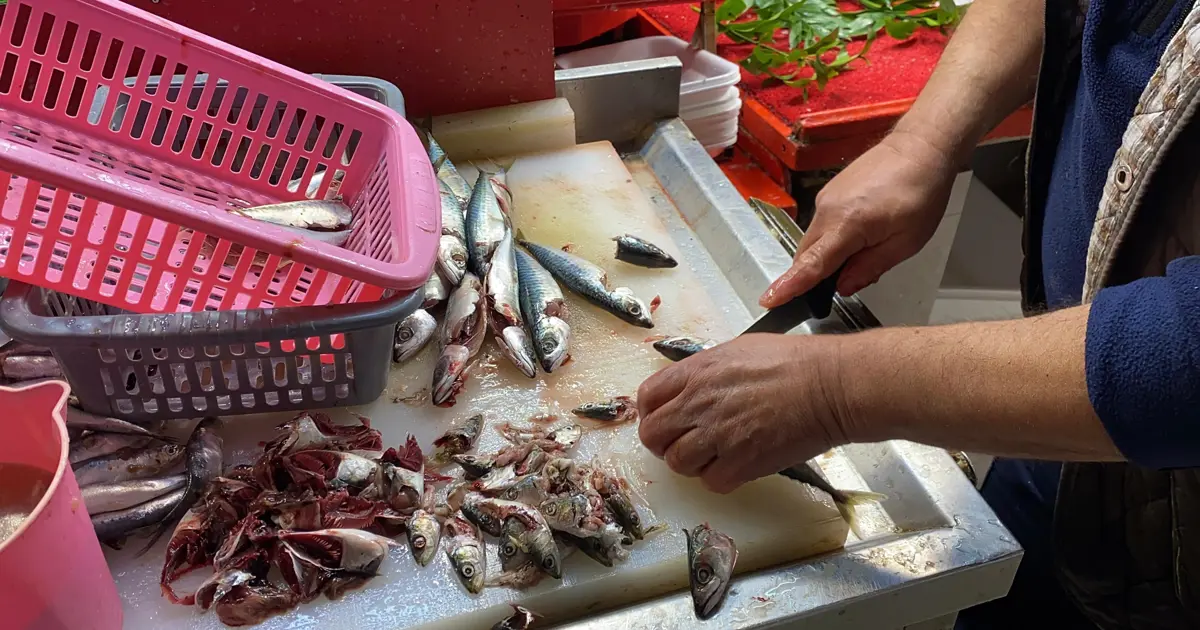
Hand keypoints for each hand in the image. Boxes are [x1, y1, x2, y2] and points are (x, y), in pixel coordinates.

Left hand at [637, 334, 851, 493]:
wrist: (829, 386)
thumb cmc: (794, 363)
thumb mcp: (738, 351)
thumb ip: (706, 372)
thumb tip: (690, 388)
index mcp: (697, 372)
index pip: (648, 398)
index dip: (651, 413)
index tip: (663, 420)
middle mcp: (699, 403)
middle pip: (653, 435)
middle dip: (663, 442)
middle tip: (682, 443)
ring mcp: (719, 435)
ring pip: (677, 463)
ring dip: (691, 463)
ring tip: (712, 455)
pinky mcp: (742, 463)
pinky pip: (710, 482)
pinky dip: (719, 478)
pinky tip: (734, 466)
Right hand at [760, 130, 958, 307]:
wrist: (919, 147)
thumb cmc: (921, 191)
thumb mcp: (906, 241)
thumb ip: (870, 267)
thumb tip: (843, 287)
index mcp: (848, 223)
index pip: (812, 264)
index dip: (789, 286)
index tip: (769, 299)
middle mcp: (828, 209)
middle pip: (806, 255)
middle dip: (813, 276)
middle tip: (843, 284)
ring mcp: (825, 199)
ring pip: (813, 241)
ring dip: (826, 257)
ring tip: (865, 251)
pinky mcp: (828, 193)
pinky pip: (820, 226)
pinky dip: (830, 239)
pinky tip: (858, 236)